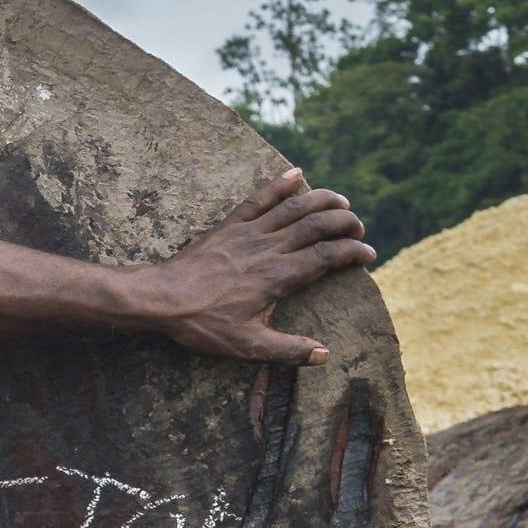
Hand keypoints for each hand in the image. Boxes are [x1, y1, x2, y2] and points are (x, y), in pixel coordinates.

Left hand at [145, 170, 375, 365]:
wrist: (159, 299)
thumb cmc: (201, 324)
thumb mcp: (246, 346)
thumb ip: (287, 350)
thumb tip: (324, 355)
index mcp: (278, 276)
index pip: (328, 256)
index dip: (353, 252)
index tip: (368, 255)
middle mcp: (268, 249)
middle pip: (317, 225)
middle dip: (345, 222)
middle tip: (359, 228)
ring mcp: (248, 233)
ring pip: (294, 207)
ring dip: (322, 199)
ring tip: (343, 200)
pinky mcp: (229, 226)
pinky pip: (258, 199)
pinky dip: (279, 184)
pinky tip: (296, 172)